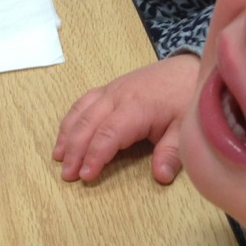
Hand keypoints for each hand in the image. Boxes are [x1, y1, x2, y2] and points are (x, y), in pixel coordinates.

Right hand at [53, 54, 200, 183]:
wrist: (187, 69)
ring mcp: (111, 90)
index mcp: (136, 107)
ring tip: (58, 158)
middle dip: (75, 150)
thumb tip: (161, 176)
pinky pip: (83, 103)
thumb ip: (172, 152)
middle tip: (67, 175)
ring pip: (81, 112)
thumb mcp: (185, 127)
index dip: (95, 155)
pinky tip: (66, 135)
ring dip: (67, 135)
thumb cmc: (185, 98)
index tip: (86, 175)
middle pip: (88, 124)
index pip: (108, 134)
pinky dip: (71, 120)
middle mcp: (118, 96)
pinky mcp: (109, 88)